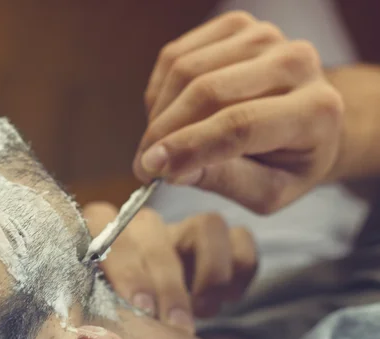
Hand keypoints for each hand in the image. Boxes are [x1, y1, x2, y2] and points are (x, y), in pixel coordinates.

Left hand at [83, 202, 257, 328]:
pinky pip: (242, 240)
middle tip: (174, 325)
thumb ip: (95, 304)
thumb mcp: (102, 309)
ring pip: (210, 225)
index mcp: (104, 231)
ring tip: (201, 311)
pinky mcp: (221, 238)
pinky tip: (225, 301)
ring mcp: (184, 227)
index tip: (138, 308)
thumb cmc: (120, 315)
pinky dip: (239, 273)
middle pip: (156, 227)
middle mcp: (143, 223)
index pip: (104, 221)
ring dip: (210, 275)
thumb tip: (91, 330)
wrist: (152, 320)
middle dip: (169, 283)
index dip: (126, 265)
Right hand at [134, 11, 343, 213]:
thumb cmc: (287, 161)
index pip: (240, 125)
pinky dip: (160, 91)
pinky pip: (176, 55)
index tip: (150, 169)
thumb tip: (173, 170)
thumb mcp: (267, 191)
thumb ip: (225, 181)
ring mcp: (264, 36)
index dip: (188, 146)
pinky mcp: (236, 26)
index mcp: (315, 110)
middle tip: (144, 163)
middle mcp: (296, 62)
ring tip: (158, 143)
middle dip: (164, 131)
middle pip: (207, 92)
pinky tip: (166, 115)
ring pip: (185, 71)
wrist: (304, 119)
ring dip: (159, 113)